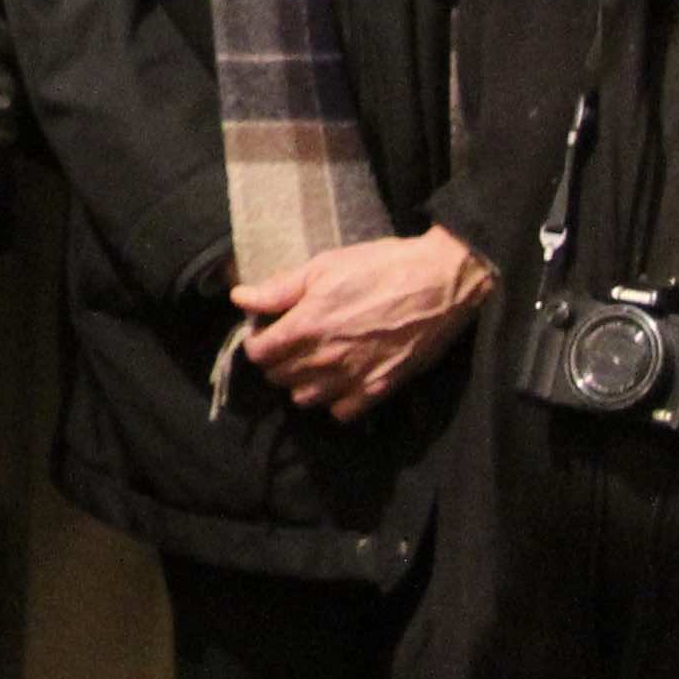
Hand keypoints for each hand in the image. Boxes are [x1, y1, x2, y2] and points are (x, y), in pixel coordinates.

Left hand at [228, 235, 492, 421]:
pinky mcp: (379, 390)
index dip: (257, 341)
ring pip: (304, 399)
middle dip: (276, 360)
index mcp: (306, 326)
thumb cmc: (381, 267)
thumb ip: (278, 289)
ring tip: (312, 361)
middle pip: (278, 378)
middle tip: (290, 342)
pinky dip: (335, 400)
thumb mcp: (324, 266)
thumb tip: (239, 298)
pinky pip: (341, 412)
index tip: (267, 330)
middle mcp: (325, 359)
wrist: (440, 283)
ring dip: (301, 382)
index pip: (259, 353)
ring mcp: (352, 378)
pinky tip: (340, 378)